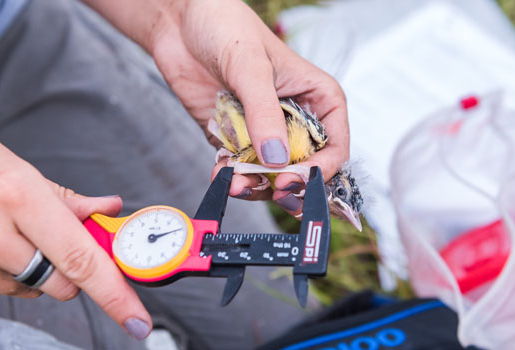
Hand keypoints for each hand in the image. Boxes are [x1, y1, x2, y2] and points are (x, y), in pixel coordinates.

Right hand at [0, 100, 151, 339]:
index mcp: (15, 194)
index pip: (79, 258)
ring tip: (5, 229)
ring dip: (34, 269)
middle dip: (71, 270)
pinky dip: (3, 271)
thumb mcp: (15, 165)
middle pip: (62, 284)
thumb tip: (107, 213)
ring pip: (31, 289)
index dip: (115, 293)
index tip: (137, 320)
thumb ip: (67, 200)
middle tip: (58, 240)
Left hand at [83, 0, 349, 217]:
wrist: (180, 22)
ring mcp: (264, 132)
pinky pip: (239, 169)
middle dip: (286, 185)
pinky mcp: (235, 139)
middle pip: (304, 169)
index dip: (319, 171)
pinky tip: (221, 175)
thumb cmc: (226, 26)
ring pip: (271, 176)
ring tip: (236, 183)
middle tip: (268, 189)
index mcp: (317, 98)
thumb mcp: (250, 67)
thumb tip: (277, 158)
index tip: (293, 179)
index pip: (334, 147)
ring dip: (255, 186)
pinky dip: (231, 178)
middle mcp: (295, 119)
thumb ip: (264, 113)